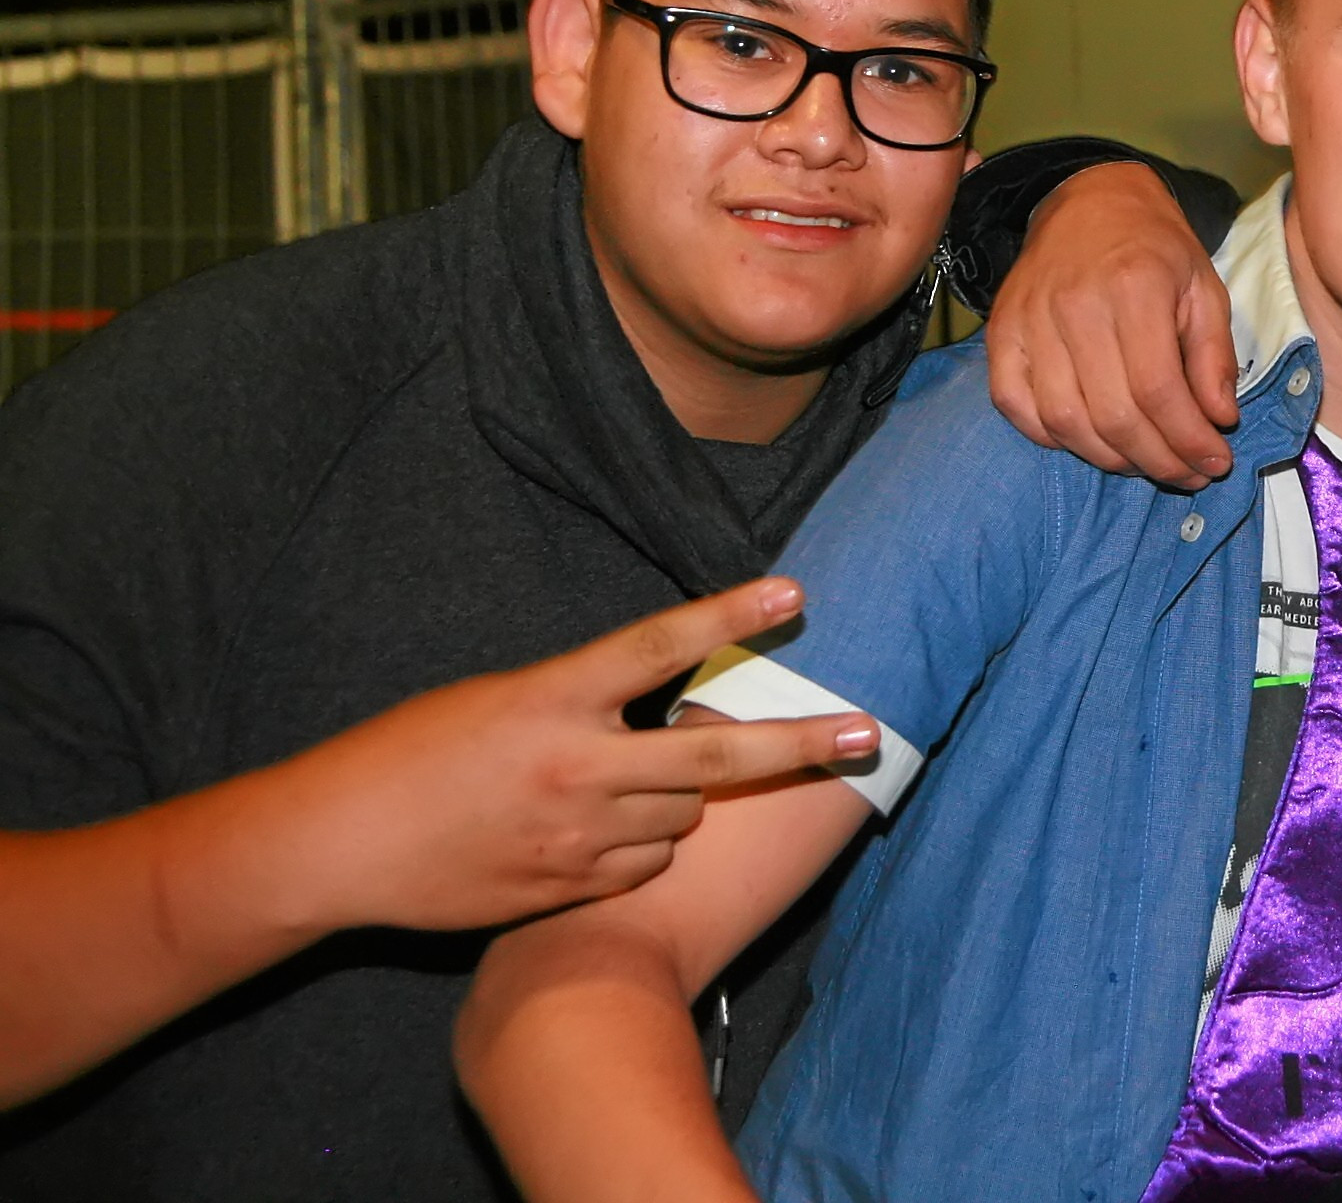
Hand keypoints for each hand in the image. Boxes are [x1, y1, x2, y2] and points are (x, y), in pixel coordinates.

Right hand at [287, 577, 875, 932]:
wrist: (335, 849)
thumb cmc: (405, 755)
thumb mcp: (493, 701)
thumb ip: (578, 700)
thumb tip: (649, 700)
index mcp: (548, 697)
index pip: (657, 644)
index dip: (730, 615)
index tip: (794, 593)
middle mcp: (574, 766)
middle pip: (714, 759)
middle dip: (800, 746)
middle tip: (866, 731)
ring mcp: (576, 835)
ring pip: (682, 815)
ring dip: (678, 798)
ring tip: (615, 785)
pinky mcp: (568, 888)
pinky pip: (643, 863)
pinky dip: (640, 847)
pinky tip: (588, 836)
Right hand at [987, 160, 1238, 487]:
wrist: (1090, 200)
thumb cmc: (1154, 248)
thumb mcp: (1204, 287)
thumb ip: (1214, 355)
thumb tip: (1218, 419)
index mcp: (1134, 287)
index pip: (1158, 389)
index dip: (1188, 440)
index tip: (1215, 462)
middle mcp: (1075, 305)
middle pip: (1113, 415)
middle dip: (1159, 461)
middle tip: (1188, 474)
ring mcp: (1030, 320)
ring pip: (1065, 420)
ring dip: (1111, 458)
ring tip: (1147, 462)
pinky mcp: (1001, 333)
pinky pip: (1016, 405)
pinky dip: (1052, 437)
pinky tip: (1091, 439)